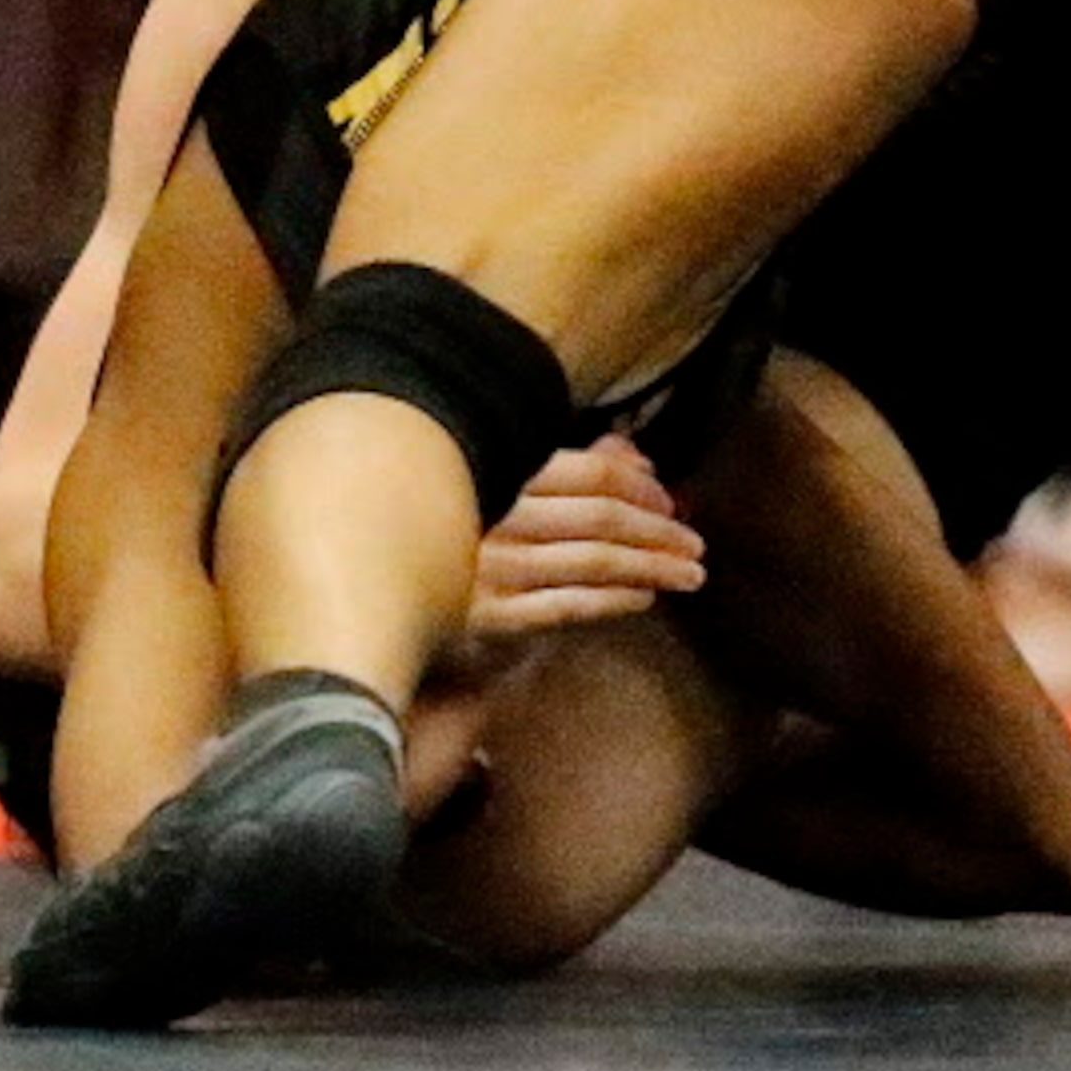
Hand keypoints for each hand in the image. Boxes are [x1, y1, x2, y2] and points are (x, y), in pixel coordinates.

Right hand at [459, 433, 705, 652]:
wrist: (374, 592)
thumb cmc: (446, 530)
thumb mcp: (501, 485)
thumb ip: (569, 466)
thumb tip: (634, 454)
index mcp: (500, 472)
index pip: (593, 474)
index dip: (643, 488)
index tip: (671, 502)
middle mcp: (497, 516)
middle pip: (603, 518)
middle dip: (660, 531)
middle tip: (696, 544)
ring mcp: (490, 567)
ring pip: (594, 562)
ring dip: (652, 566)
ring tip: (690, 572)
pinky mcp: (483, 616)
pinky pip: (565, 605)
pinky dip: (612, 599)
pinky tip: (644, 596)